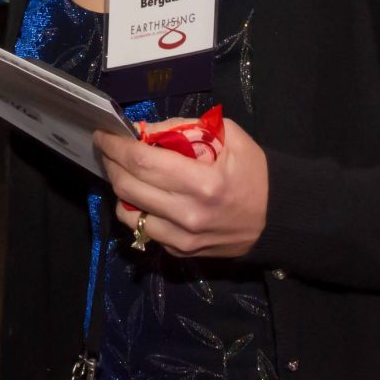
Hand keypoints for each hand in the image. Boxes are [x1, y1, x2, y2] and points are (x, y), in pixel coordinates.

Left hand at [94, 115, 269, 258]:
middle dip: (111, 163)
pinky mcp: (180, 252)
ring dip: (119, 187)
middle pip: (127, 186)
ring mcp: (182, 238)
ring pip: (128, 213)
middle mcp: (188, 214)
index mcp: (203, 183)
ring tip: (124, 170)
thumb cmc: (254, 173)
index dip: (116, 146)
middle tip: (109, 148)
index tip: (103, 133)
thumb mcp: (230, 137)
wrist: (277, 218)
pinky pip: (143, 230)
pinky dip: (135, 209)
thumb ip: (186, 127)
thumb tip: (147, 130)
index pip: (142, 162)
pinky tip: (144, 194)